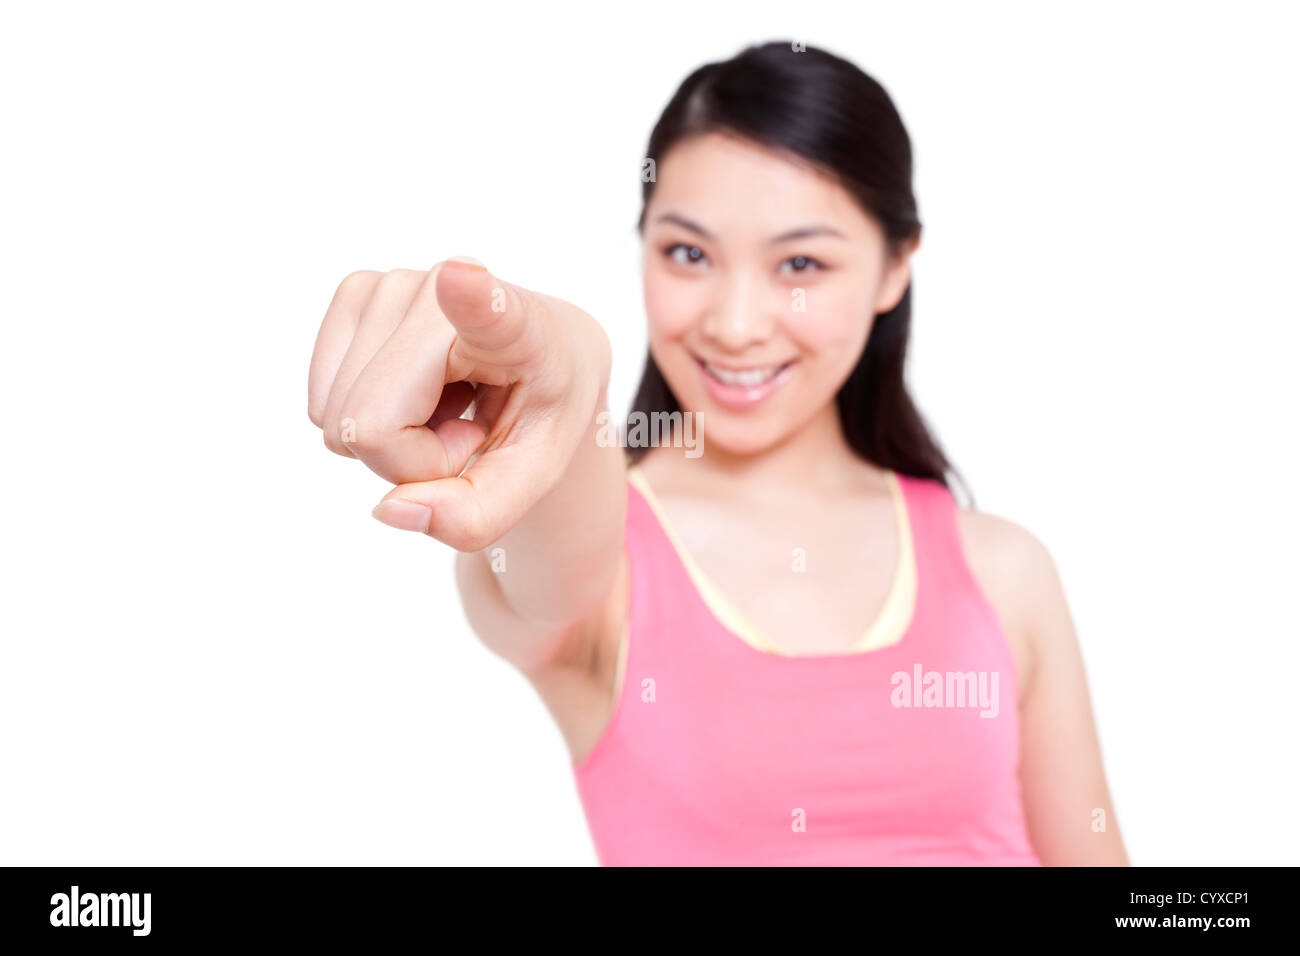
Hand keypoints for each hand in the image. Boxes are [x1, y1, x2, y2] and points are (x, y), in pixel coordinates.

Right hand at [307, 258, 609, 550]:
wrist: (541, 358)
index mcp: (521, 328)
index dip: (470, 297)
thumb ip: (473, 516)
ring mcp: (392, 283)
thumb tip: (387, 510)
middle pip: (371, 423)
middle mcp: (449, 288)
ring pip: (339, 419)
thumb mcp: (531, 479)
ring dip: (391, 439)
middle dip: (412, 460)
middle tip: (467, 429)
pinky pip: (322, 404)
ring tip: (449, 405)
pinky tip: (416, 392)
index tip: (459, 276)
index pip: (489, 310)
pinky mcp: (354, 291)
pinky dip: (365, 420)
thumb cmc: (539, 412)